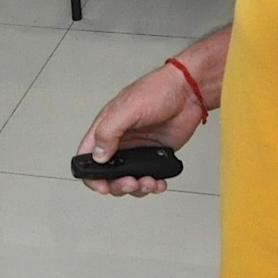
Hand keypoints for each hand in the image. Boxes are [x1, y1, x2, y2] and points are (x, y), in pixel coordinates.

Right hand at [76, 29, 228, 196]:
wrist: (189, 92)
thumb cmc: (158, 90)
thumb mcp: (129, 108)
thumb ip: (109, 131)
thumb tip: (98, 155)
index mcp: (107, 127)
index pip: (87, 156)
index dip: (90, 175)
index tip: (103, 186)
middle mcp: (120, 140)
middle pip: (108, 174)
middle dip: (118, 185)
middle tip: (132, 183)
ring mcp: (138, 149)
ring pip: (129, 180)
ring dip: (138, 188)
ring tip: (150, 182)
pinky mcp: (155, 155)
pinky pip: (149, 178)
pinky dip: (153, 185)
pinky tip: (160, 182)